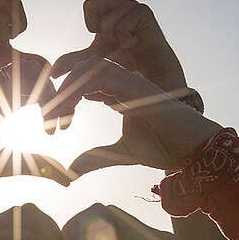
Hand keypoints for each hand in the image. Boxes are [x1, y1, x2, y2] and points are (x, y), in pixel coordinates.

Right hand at [0, 55, 74, 187]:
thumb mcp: (19, 165)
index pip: (38, 82)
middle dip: (59, 93)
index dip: (56, 100)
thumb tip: (69, 178)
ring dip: (52, 91)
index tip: (59, 129)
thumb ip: (43, 165)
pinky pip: (18, 73)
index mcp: (5, 100)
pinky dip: (40, 91)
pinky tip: (44, 121)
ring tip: (55, 122)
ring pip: (32, 66)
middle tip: (64, 123)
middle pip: (39, 69)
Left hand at [44, 56, 222, 174]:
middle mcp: (123, 81)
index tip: (52, 126)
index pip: (82, 81)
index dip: (62, 99)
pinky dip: (78, 90)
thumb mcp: (122, 154)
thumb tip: (71, 170)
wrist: (193, 150)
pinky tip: (67, 113)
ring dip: (65, 90)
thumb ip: (97, 158)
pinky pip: (99, 77)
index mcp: (118, 92)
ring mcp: (130, 80)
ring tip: (53, 117)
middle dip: (58, 90)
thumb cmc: (165, 148)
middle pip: (81, 69)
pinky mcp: (136, 85)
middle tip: (44, 119)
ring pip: (88, 68)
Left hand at [51, 0, 186, 91]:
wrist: (148, 67)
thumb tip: (53, 74)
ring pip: (105, 18)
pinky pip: (120, 25)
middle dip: (93, 27)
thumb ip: (74, 60)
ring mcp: (131, 4)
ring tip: (125, 41)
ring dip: (110, 37)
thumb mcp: (94, 57)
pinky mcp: (142, 10)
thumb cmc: (124, 59)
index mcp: (107, 6)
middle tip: (110, 39)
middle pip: (90, 5)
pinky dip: (123, 39)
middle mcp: (118, 1)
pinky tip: (134, 42)